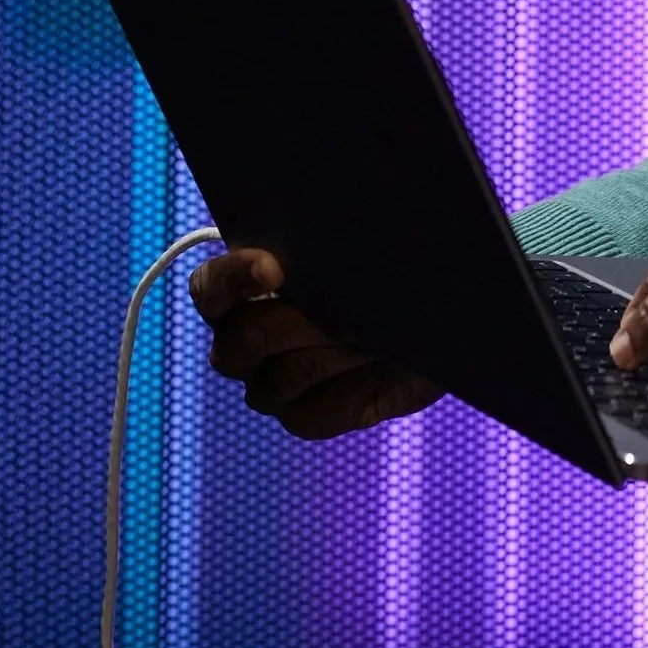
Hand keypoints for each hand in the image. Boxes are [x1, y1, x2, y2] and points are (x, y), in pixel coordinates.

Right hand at [188, 246, 442, 438]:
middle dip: (288, 326)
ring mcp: (274, 384)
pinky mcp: (310, 416)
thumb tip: (309, 230)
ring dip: (324, 357)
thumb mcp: (361, 233)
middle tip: (336, 313)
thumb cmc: (390, 255)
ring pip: (272, 385)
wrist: (438, 303)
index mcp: (245, 285)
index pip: (209, 289)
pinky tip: (377, 364)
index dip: (231, 281)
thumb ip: (324, 232)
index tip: (275, 268)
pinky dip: (347, 389)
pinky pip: (312, 415)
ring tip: (369, 333)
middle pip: (236, 345)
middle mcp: (248, 340)